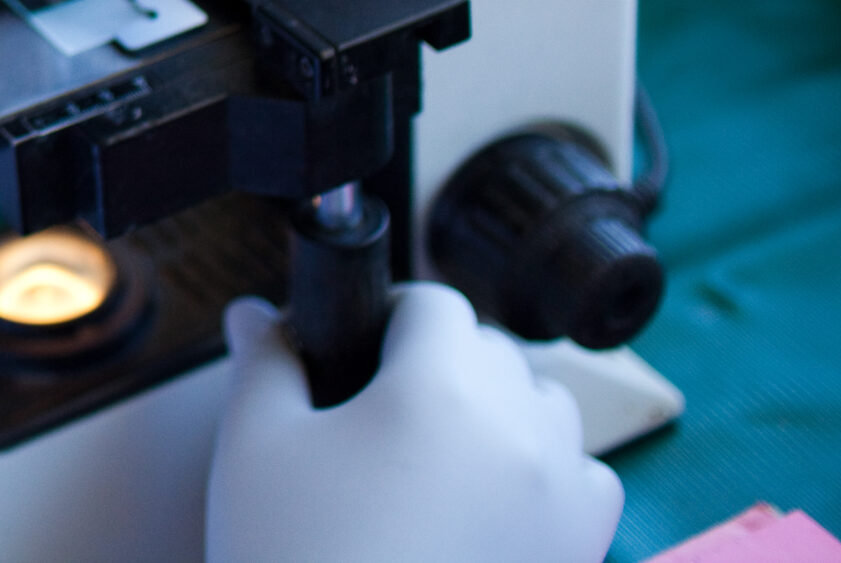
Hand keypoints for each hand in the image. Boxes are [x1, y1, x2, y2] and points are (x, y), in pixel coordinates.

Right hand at [206, 283, 622, 562]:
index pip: (434, 302)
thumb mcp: (255, 449)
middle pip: (493, 349)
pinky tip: (487, 503)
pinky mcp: (579, 554)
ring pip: (547, 406)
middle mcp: (519, 430)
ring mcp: (561, 497)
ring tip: (434, 456)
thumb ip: (263, 364)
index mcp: (440, 388)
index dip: (387, 314)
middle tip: (377, 413)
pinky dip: (545, 474)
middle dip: (439, 363)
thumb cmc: (297, 561)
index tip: (355, 349)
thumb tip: (255, 313)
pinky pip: (585, 479)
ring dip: (500, 410)